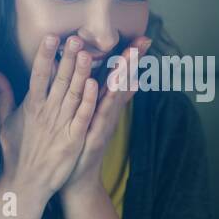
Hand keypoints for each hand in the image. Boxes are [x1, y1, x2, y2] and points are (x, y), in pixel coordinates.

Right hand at [0, 34, 97, 199]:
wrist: (25, 184)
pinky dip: (87, 101)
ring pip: (72, 94)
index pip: (37, 75)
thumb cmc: (16, 152)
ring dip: (80, 73)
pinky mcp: (72, 140)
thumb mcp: (4, 122)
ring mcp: (60, 126)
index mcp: (31, 106)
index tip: (51, 37)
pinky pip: (82, 117)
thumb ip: (2, 95)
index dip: (44, 56)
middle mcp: (46, 113)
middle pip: (58, 80)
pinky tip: (94, 85)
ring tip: (87, 52)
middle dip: (67, 58)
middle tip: (75, 37)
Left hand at [62, 35, 149, 193]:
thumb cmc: (80, 146)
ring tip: (128, 56)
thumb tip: (110, 80)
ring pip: (113, 95)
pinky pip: (98, 114)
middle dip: (132, 62)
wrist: (75, 181)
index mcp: (104, 104)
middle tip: (143, 41)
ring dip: (121, 75)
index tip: (142, 37)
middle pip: (122, 82)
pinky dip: (102, 100)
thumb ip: (99, 98)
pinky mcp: (93, 136)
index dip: (131, 58)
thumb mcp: (92, 120)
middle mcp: (107, 112)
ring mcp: (103, 124)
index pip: (119, 76)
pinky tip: (103, 84)